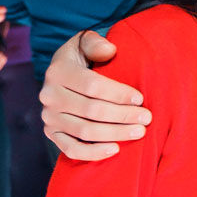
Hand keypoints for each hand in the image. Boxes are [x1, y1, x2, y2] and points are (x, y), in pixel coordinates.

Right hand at [39, 30, 147, 160]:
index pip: (92, 85)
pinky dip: (93, 153)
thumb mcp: (85, 43)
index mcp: (58, 71)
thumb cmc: (82, 58)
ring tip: (139, 132)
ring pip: (85, 131)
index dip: (118, 93)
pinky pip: (72, 149)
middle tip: (146, 118)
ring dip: (115, 134)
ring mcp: (49, 117)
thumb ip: (96, 43)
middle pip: (92, 110)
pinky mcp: (52, 134)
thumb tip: (109, 50)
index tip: (140, 99)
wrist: (64, 76)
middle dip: (123, 115)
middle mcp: (49, 95)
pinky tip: (115, 149)